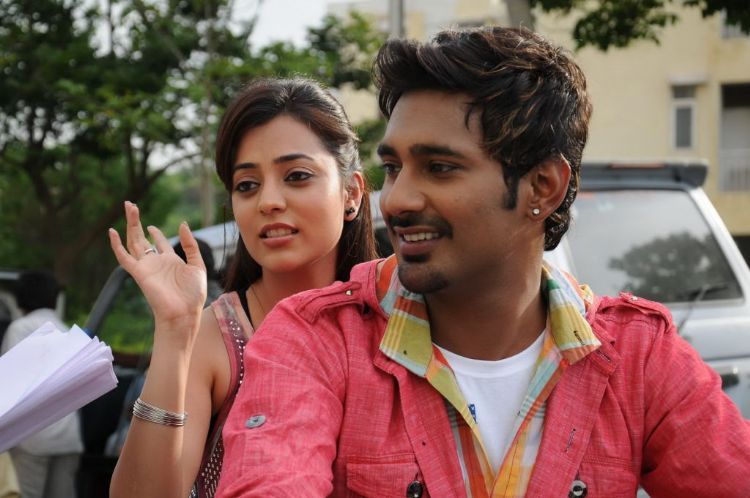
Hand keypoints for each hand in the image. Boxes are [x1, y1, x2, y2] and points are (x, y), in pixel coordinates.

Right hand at [108, 201, 207, 345]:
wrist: (184, 314)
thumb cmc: (193, 295)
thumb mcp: (197, 265)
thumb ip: (190, 245)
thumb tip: (182, 224)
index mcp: (170, 261)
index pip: (159, 242)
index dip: (155, 232)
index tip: (152, 226)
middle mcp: (156, 262)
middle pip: (142, 237)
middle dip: (137, 221)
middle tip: (130, 204)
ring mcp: (146, 267)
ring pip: (133, 241)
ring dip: (130, 224)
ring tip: (129, 206)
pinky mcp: (139, 273)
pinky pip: (123, 257)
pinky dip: (116, 245)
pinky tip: (112, 231)